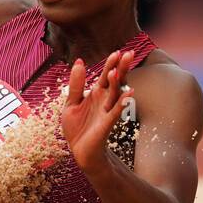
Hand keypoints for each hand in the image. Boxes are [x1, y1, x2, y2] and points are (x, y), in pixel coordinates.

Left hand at [60, 50, 134, 171]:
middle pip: (115, 81)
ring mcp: (107, 111)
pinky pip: (116, 111)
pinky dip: (122, 103)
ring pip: (115, 94)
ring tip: (117, 71)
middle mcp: (104, 100)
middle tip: (130, 53)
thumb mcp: (71, 103)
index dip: (111, 64)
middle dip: (121, 67)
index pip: (106, 75)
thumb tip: (79, 62)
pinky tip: (129, 94)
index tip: (118, 51)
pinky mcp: (107, 123)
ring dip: (117, 83)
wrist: (79, 150)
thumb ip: (76, 84)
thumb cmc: (77, 127)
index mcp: (96, 94)